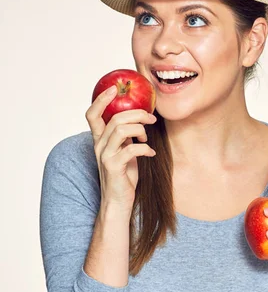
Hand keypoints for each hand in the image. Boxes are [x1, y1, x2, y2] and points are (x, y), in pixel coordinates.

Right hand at [85, 87, 156, 214]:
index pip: (92, 114)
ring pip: (121, 129)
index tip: (114, 89)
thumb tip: (141, 119)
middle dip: (137, 114)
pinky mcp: (114, 167)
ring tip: (147, 138)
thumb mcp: (124, 151)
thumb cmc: (124, 176)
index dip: (101, 99)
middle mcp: (99, 146)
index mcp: (100, 140)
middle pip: (114, 118)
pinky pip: (131, 149)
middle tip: (151, 118)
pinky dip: (145, 148)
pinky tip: (151, 153)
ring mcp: (105, 156)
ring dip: (140, 130)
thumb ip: (126, 137)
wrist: (118, 202)